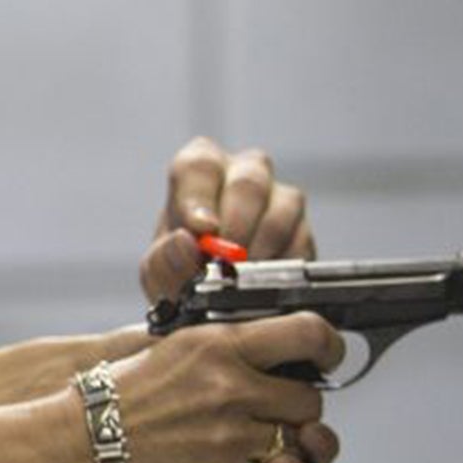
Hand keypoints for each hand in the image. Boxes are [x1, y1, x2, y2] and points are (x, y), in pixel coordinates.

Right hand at [101, 313, 343, 462]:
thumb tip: (259, 335)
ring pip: (294, 444)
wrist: (75, 444)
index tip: (325, 355)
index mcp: (217, 345)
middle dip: (296, 408)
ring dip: (279, 446)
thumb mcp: (165, 348)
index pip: (306, 333)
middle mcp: (231, 387)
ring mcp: (231, 436)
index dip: (328, 345)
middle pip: (309, 400)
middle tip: (273, 411)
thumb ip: (217, 343)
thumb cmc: (111, 396)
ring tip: (249, 444)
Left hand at [140, 137, 317, 305]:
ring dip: (260, 247)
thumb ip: (165, 257)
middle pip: (249, 181)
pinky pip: (302, 239)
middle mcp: (242, 173)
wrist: (209, 298)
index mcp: (199, 170)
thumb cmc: (180, 266)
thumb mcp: (159, 268)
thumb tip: (184, 242)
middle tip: (224, 260)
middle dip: (236, 225)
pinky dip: (281, 263)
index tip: (201, 229)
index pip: (199, 164)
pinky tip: (262, 280)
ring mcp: (278, 197)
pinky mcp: (302, 228)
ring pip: (283, 207)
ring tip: (239, 275)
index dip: (200, 196)